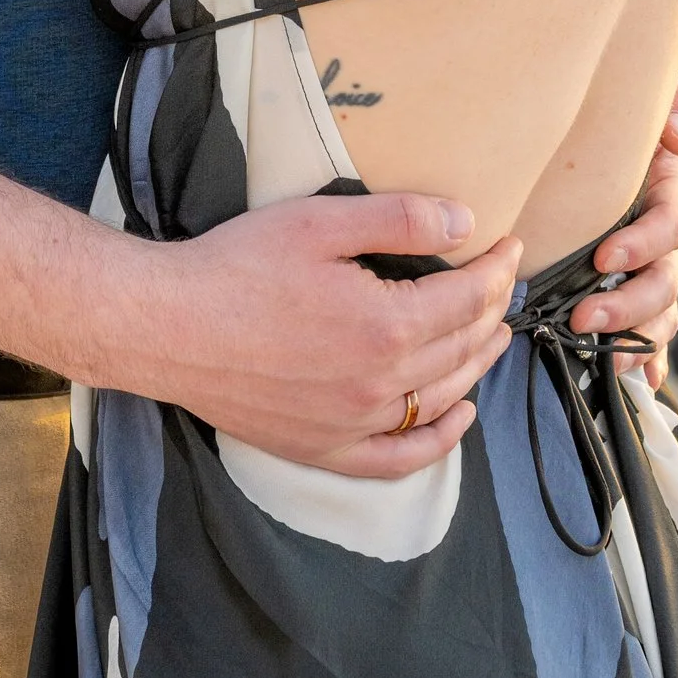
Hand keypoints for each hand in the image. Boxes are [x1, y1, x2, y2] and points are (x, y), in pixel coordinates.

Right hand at [129, 191, 522, 478]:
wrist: (168, 327)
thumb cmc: (236, 267)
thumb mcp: (320, 221)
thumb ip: (399, 220)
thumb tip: (465, 222)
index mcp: (386, 325)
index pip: (468, 297)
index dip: (497, 268)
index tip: (509, 245)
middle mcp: (380, 385)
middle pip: (463, 347)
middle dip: (493, 309)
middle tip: (504, 281)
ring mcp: (353, 424)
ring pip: (442, 399)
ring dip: (479, 365)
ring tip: (494, 335)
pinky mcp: (324, 448)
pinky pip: (400, 458)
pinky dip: (440, 440)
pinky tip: (459, 415)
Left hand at [566, 79, 677, 385]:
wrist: (584, 138)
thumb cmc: (611, 112)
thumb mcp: (639, 95)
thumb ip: (671, 105)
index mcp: (668, 190)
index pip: (670, 222)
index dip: (643, 243)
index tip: (602, 256)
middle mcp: (666, 236)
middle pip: (666, 280)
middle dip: (629, 304)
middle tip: (584, 318)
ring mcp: (656, 268)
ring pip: (662, 313)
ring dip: (633, 336)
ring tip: (600, 355)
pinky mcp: (639, 293)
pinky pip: (655, 336)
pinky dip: (651, 361)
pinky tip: (642, 381)